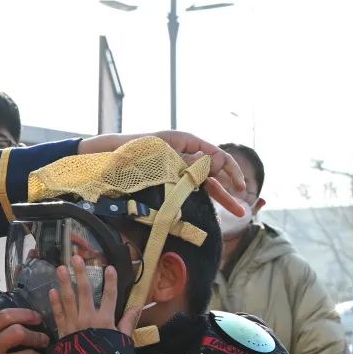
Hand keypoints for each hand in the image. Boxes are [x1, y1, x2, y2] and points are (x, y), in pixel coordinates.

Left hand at [49, 257, 141, 339]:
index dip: (111, 281)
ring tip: (61, 268)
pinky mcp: (62, 332)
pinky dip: (55, 303)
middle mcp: (88, 319)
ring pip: (68, 299)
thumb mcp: (122, 342)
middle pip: (85, 292)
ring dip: (65, 282)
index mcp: (105, 321)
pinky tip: (52, 291)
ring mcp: (73, 324)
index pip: (110, 296)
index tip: (109, 267)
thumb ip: (127, 323)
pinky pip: (58, 314)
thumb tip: (137, 307)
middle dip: (81, 273)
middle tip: (76, 257)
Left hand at [78, 131, 246, 216]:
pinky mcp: (172, 178)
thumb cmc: (134, 150)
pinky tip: (214, 211)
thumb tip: (218, 160)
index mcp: (186, 141)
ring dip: (221, 197)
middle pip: (216, 170)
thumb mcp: (164, 154)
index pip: (217, 154)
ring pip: (206, 182)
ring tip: (238, 213)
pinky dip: (204, 198)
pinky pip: (192, 188)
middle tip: (243, 205)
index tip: (238, 186)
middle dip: (231, 187)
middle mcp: (186, 153)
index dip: (231, 170)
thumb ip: (189, 159)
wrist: (109, 156)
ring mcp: (179, 166)